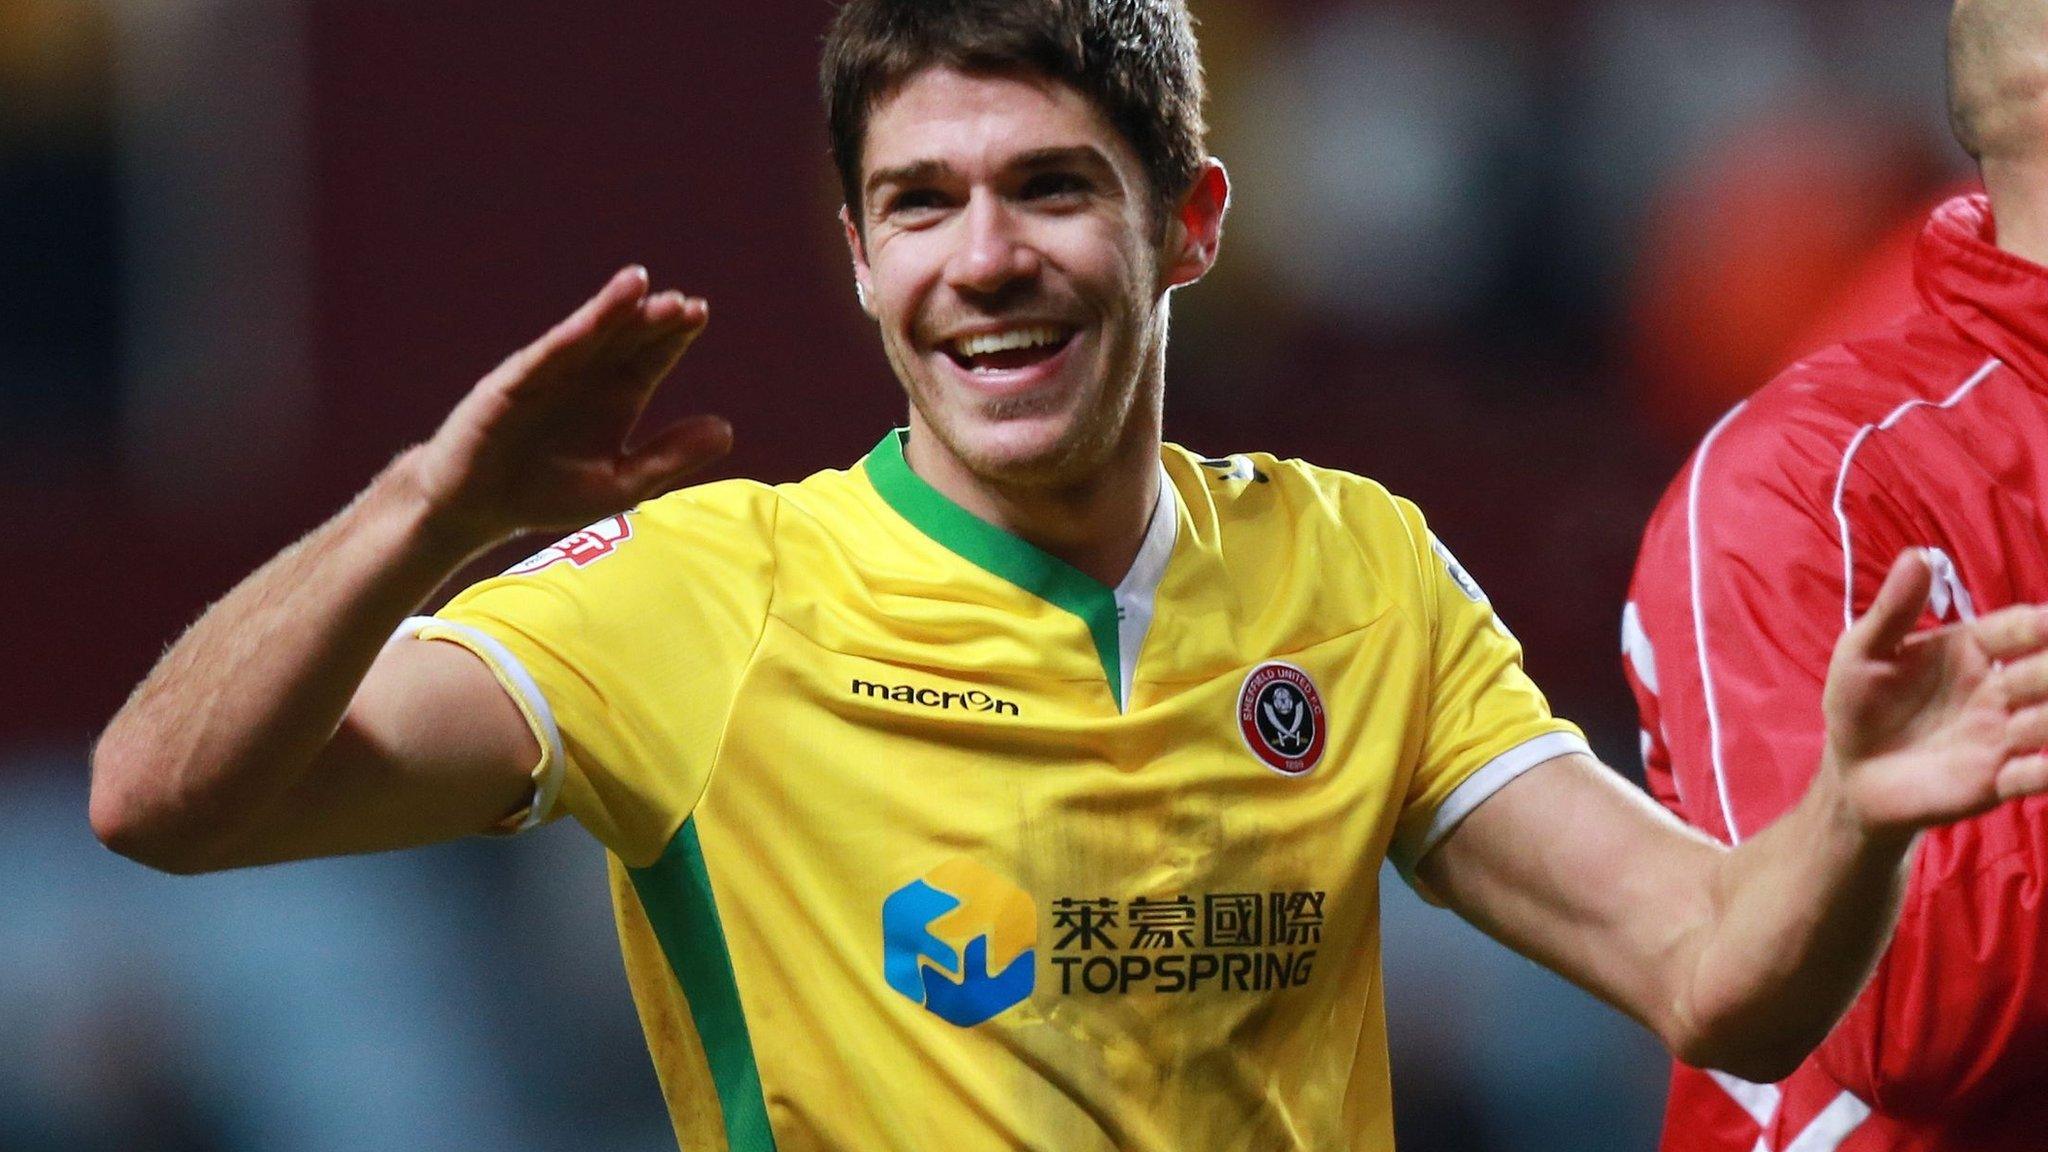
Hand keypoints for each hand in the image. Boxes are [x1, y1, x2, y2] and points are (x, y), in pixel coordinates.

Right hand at [405, 266, 732, 546]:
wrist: (476, 509)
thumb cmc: (547, 494)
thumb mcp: (620, 482)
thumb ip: (670, 456)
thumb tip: (728, 429)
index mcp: (615, 395)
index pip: (651, 355)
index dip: (673, 334)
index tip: (698, 312)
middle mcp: (584, 376)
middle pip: (624, 337)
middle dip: (651, 318)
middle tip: (682, 303)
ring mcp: (546, 376)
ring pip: (584, 337)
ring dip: (609, 311)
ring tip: (639, 284)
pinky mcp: (509, 387)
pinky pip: (542, 358)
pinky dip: (567, 339)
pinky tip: (590, 322)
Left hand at [1823, 550, 2047, 838]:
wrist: (1851, 771)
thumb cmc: (1859, 702)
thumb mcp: (1862, 652)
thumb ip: (1893, 609)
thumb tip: (1917, 555)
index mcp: (1974, 648)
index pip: (2021, 627)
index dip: (2039, 624)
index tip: (2044, 624)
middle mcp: (2000, 687)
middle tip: (2022, 683)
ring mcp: (2004, 733)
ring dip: (2047, 722)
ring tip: (2019, 728)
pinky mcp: (1999, 779)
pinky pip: (2038, 775)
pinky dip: (2043, 773)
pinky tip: (2030, 771)